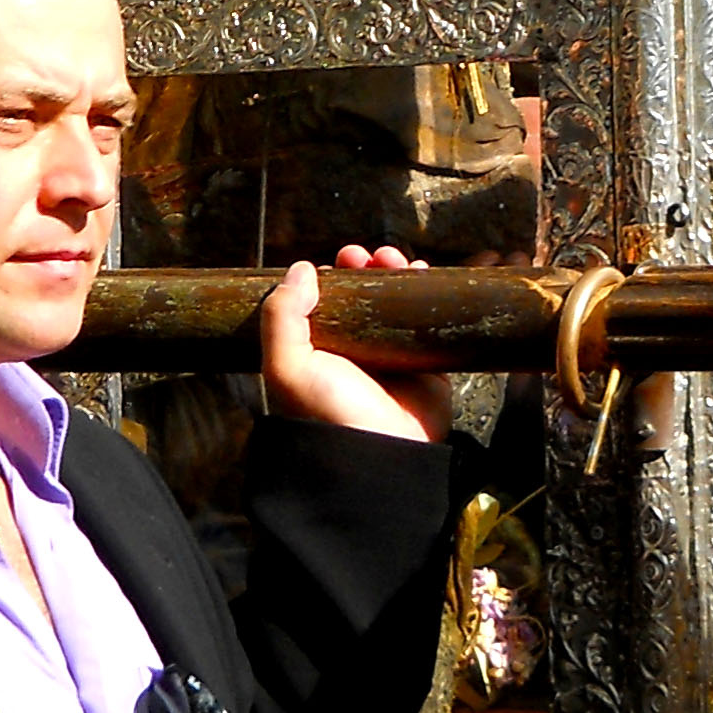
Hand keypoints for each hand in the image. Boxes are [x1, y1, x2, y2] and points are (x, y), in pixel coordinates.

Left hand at [258, 246, 450, 444]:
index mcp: (321, 352)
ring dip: (395, 272)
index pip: (327, 302)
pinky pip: (430, 319)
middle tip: (367, 257)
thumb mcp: (288, 367)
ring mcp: (393, 357)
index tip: (339, 262)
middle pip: (364, 295)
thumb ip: (282, 316)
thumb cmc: (329, 413)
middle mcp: (356, 352)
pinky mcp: (426, 364)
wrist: (381, 455)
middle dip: (365, 267)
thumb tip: (303, 267)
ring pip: (397, 300)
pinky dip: (427, 291)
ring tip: (395, 259)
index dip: (334, 276)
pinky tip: (422, 273)